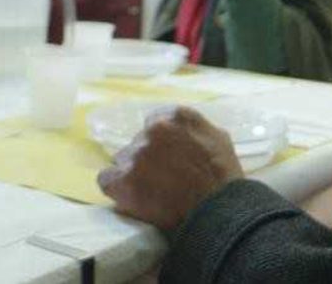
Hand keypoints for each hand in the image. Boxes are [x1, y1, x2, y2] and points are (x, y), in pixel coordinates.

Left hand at [97, 106, 243, 231]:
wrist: (218, 215)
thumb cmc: (224, 181)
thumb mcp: (219, 140)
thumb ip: (194, 129)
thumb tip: (179, 130)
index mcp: (175, 116)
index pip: (154, 125)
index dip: (160, 145)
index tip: (167, 160)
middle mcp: (152, 130)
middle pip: (137, 144)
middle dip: (146, 160)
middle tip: (160, 180)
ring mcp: (136, 154)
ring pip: (122, 161)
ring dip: (132, 174)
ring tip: (150, 193)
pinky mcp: (123, 179)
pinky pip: (107, 180)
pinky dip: (117, 190)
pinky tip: (132, 199)